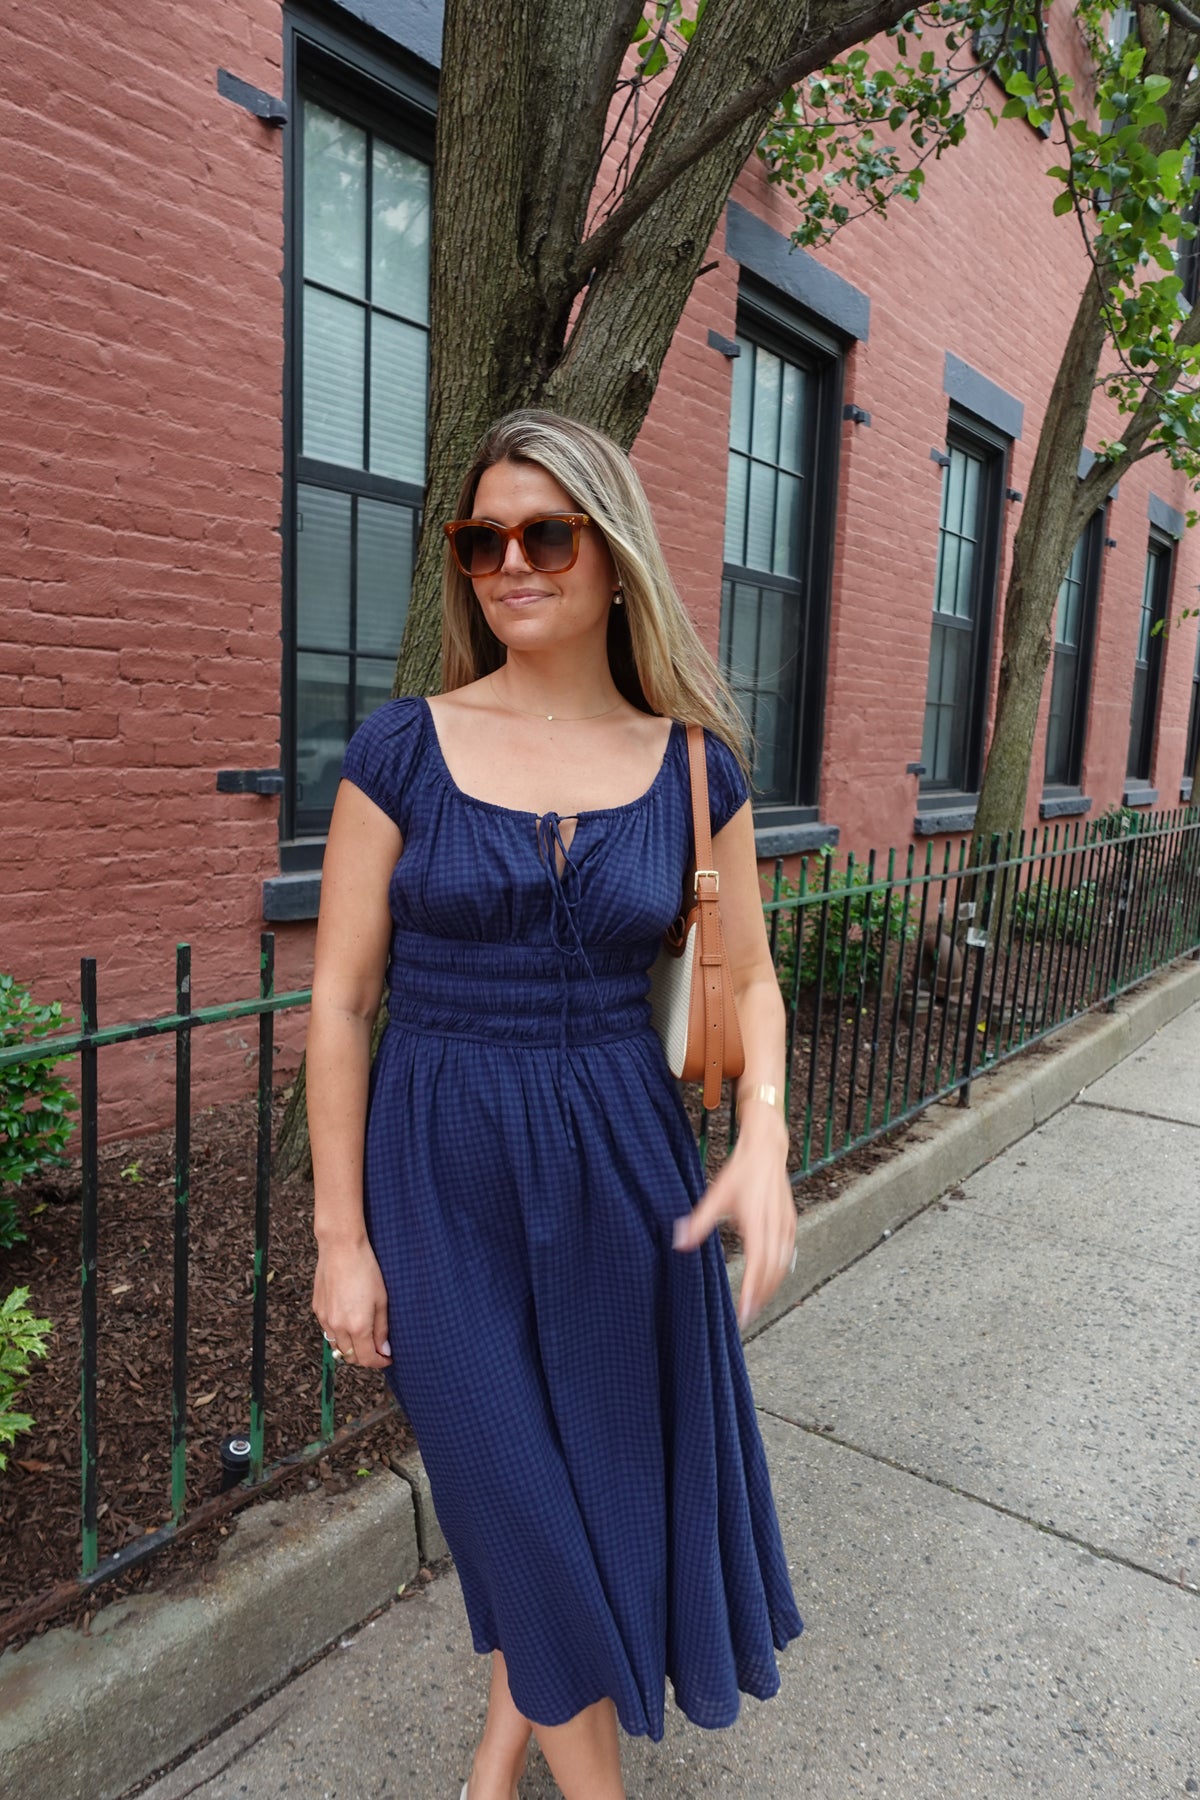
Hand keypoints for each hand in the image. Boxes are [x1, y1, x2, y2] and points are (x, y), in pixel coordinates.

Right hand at [312, 1237, 392, 1369]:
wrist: (341, 1248)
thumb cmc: (366, 1270)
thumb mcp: (382, 1300)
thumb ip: (382, 1329)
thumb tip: (384, 1350)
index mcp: (358, 1326)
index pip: (367, 1359)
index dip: (379, 1362)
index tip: (387, 1358)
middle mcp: (338, 1327)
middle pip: (350, 1356)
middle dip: (365, 1356)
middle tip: (378, 1348)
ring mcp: (325, 1319)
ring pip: (337, 1346)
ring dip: (351, 1347)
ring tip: (364, 1336)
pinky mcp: (318, 1309)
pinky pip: (328, 1331)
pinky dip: (339, 1334)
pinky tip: (349, 1321)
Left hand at [672, 1110, 794, 1327]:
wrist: (766, 1150)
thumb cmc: (741, 1172)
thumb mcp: (717, 1196)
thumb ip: (699, 1222)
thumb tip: (679, 1242)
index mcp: (758, 1221)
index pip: (757, 1264)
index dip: (751, 1290)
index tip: (744, 1311)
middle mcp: (776, 1226)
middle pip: (773, 1271)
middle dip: (762, 1296)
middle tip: (748, 1315)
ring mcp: (787, 1224)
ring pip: (784, 1264)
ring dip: (772, 1286)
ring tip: (757, 1302)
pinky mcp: (791, 1222)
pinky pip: (789, 1253)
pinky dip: (780, 1270)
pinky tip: (770, 1279)